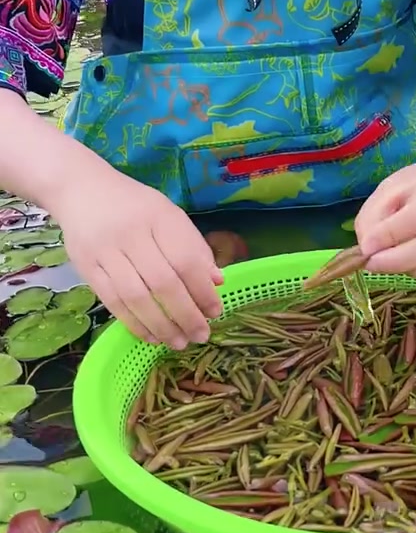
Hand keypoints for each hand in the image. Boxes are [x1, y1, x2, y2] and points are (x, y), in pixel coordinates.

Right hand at [54, 166, 223, 347]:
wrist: (82, 190)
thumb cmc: (134, 205)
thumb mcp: (169, 215)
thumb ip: (193, 247)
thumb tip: (217, 282)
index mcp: (159, 217)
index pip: (186, 260)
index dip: (203, 291)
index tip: (215, 312)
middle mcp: (131, 233)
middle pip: (162, 282)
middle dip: (186, 314)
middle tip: (201, 335)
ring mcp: (105, 252)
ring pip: (136, 297)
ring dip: (161, 325)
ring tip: (179, 342)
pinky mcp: (87, 268)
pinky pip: (113, 302)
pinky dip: (135, 323)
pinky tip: (152, 336)